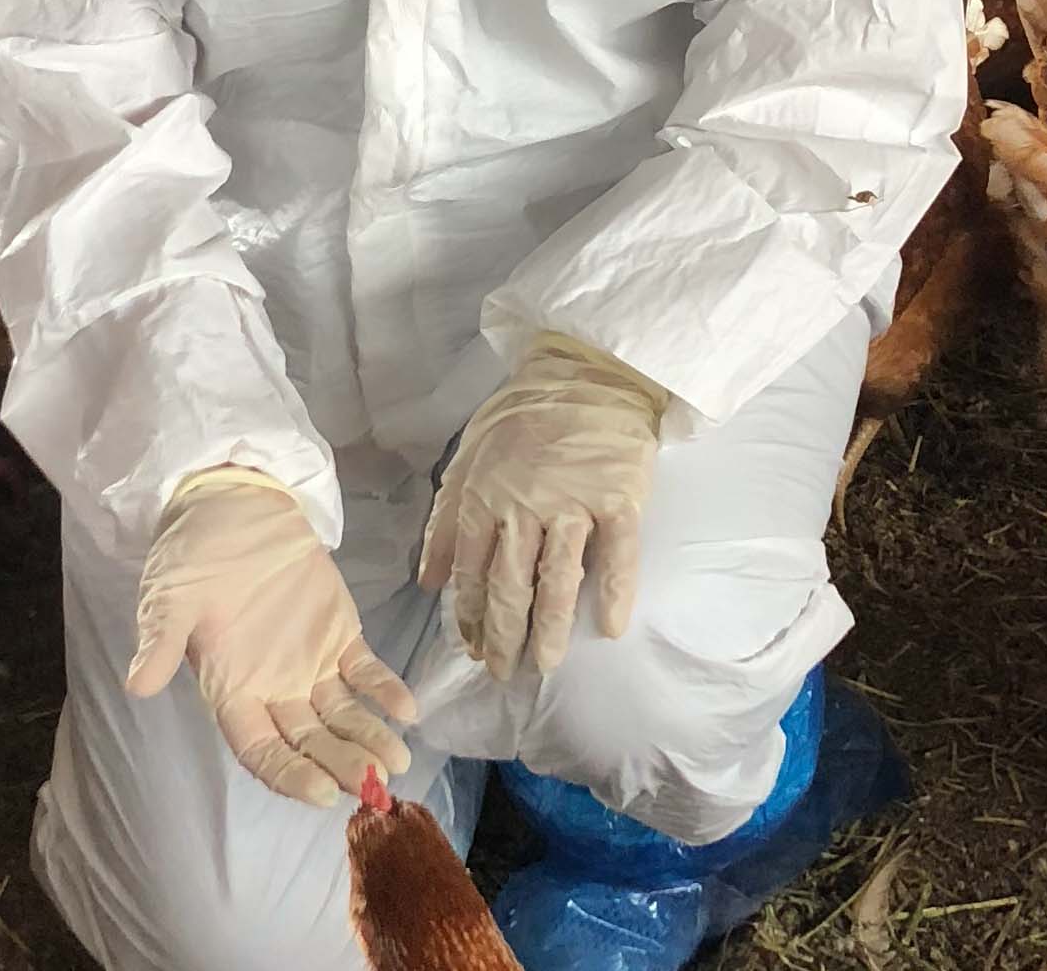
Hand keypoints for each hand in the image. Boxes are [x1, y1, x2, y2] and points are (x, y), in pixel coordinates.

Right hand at [125, 467, 416, 805]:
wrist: (233, 501)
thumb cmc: (193, 553)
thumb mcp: (169, 595)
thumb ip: (161, 640)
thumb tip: (138, 686)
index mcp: (231, 689)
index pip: (260, 749)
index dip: (288, 774)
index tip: (319, 793)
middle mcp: (273, 688)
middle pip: (309, 742)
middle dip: (340, 766)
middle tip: (373, 784)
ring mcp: (310, 663)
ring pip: (341, 716)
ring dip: (368, 739)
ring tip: (397, 763)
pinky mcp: (339, 633)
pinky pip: (365, 671)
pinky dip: (386, 691)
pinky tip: (409, 711)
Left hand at [420, 333, 668, 679]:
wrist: (585, 372)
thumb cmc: (522, 415)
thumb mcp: (467, 458)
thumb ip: (446, 521)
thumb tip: (427, 581)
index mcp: (483, 498)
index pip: (471, 574)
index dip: (471, 617)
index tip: (474, 649)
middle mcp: (524, 508)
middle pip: (511, 587)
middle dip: (504, 637)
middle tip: (506, 674)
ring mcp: (574, 504)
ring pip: (558, 579)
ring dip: (551, 629)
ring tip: (548, 665)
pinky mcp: (619, 498)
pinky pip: (618, 554)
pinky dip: (614, 593)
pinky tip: (612, 628)